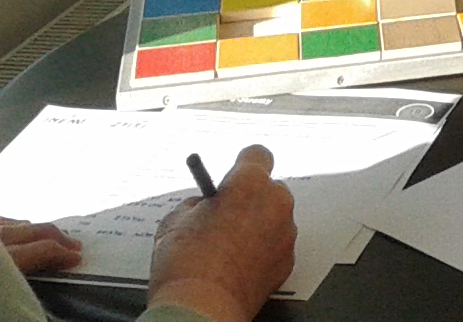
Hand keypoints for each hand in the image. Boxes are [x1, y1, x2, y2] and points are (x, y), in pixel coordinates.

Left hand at [0, 218, 82, 276]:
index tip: (75, 258)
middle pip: (36, 230)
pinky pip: (2, 222)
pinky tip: (23, 229)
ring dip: (40, 231)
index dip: (63, 253)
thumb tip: (53, 279)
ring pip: (20, 223)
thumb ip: (30, 284)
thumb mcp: (2, 300)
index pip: (44, 248)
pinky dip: (18, 226)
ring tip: (53, 237)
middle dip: (59, 238)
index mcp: (5, 258)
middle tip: (74, 246)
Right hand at [147, 145, 294, 321]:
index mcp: (249, 184)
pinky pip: (275, 245)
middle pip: (268, 189)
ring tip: (228, 247)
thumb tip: (204, 205)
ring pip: (273, 218)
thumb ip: (197, 203)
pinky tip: (238, 264)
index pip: (258, 155)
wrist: (201, 310)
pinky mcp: (287, 262)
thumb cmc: (186, 265)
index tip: (233, 175)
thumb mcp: (175, 220)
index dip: (242, 166)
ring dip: (257, 226)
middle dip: (249, 199)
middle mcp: (275, 203)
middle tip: (225, 217)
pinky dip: (262, 250)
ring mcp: (285, 233)